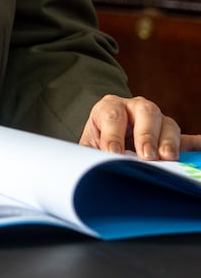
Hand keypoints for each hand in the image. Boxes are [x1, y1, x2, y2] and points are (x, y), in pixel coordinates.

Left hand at [79, 93, 195, 160]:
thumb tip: (88, 168)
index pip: (112, 115)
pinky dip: (195, 144)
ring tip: (168, 158)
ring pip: (167, 123)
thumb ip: (89, 155)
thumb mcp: (88, 148)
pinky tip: (200, 148)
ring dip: (169, 141)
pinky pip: (186, 138)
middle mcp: (134, 108)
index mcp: (110, 108)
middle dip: (146, 134)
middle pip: (145, 112)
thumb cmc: (97, 145)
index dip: (113, 135)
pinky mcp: (170, 136)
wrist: (107, 142)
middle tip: (146, 156)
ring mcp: (156, 120)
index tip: (113, 153)